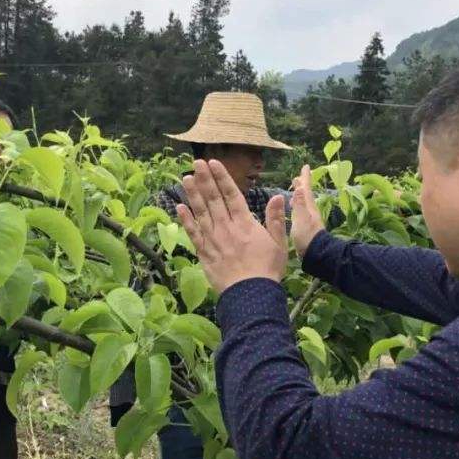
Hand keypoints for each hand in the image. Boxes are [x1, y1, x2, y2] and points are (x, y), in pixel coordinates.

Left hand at [175, 160, 288, 294]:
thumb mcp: (279, 243)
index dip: (221, 177)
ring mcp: (213, 240)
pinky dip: (185, 220)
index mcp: (245, 223)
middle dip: (204, 179)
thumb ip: (275, 219)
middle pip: (213, 199)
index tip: (213, 163)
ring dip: (193, 194)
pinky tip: (179, 207)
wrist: (250, 295)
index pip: (231, 194)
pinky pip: (193, 233)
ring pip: (200, 212)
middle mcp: (227, 228)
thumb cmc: (267, 270)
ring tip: (186, 178)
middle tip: (196, 163)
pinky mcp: (204, 253)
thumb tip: (278, 196)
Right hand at [291, 165, 324, 256]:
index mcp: (308, 208)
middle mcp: (310, 212)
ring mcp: (309, 220)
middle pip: (306, 195)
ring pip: (304, 203)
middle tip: (298, 177)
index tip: (306, 166)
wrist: (316, 254)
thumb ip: (299, 204)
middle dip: (302, 186)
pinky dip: (298, 207)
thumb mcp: (301, 219)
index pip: (306, 189)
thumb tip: (300, 187)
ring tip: (295, 191)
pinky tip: (295, 210)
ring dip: (300, 196)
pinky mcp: (307, 228)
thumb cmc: (307, 236)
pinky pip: (301, 211)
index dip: (305, 178)